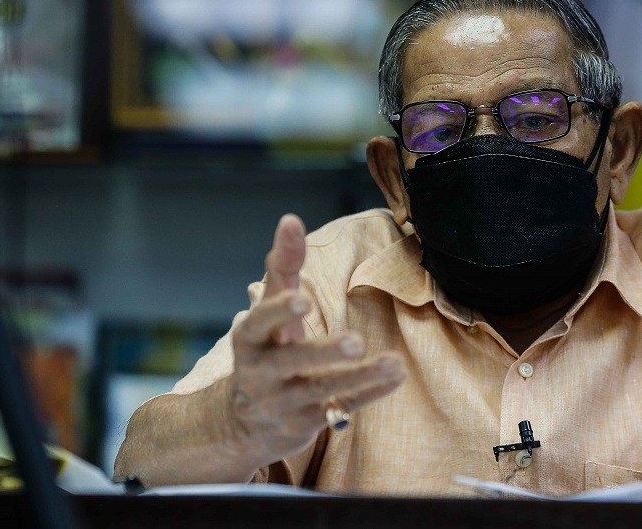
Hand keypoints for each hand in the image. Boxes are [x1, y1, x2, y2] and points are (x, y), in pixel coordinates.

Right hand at [225, 214, 405, 463]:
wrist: (245, 422)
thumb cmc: (266, 348)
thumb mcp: (269, 311)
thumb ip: (283, 266)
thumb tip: (290, 218)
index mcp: (249, 339)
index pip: (260, 322)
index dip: (280, 311)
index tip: (303, 297)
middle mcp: (261, 373)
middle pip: (291, 361)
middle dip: (323, 352)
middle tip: (356, 342)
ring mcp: (284, 401)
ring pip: (323, 389)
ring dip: (360, 376)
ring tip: (394, 362)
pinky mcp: (306, 423)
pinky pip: (342, 407)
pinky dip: (370, 393)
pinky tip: (397, 375)